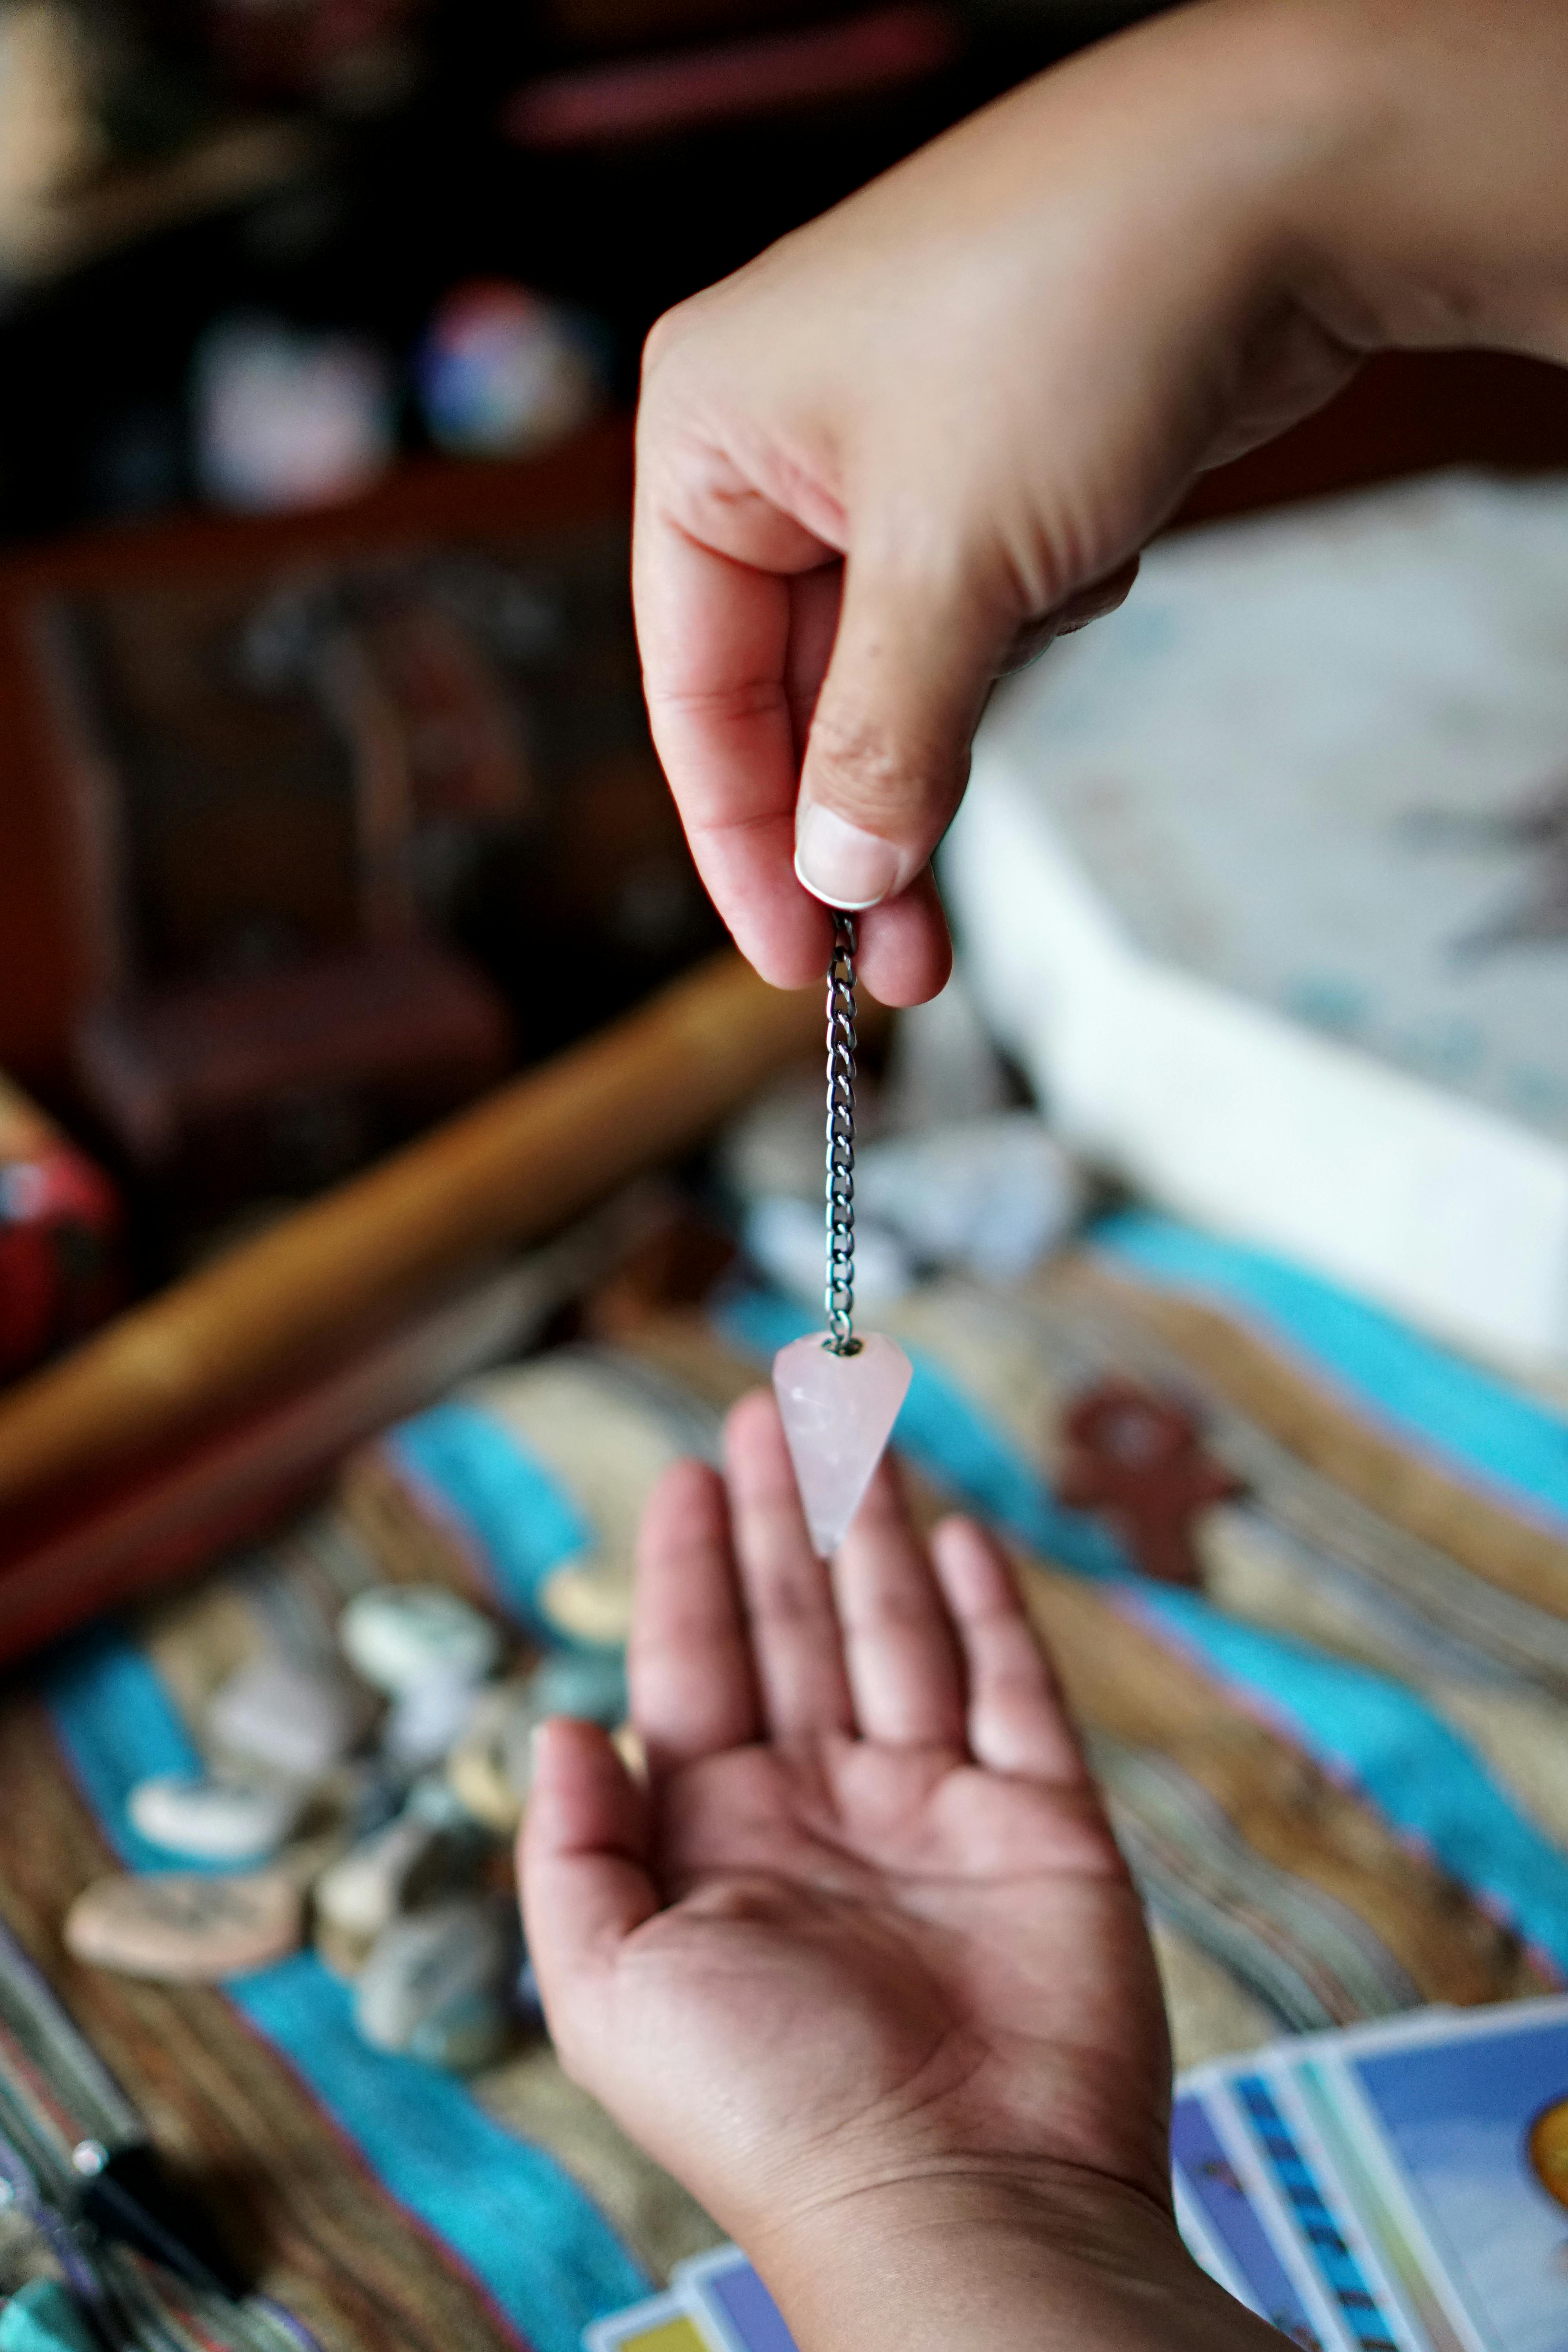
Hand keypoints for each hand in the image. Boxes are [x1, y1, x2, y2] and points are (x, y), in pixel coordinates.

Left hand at [521, 1392, 1186, 2318]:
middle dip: (781, 1510)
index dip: (691, 1560)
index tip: (688, 1467)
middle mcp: (827, 1810)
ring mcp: (938, 1814)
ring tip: (850, 1423)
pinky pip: (1012, 1693)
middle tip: (768, 1399)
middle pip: (797, 1621)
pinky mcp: (1042, 1829)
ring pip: (897, 1631)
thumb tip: (551, 1723)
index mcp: (723, 1840)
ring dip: (873, 1527)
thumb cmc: (767, 2112)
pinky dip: (986, 1611)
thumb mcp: (606, 1991)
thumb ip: (571, 1851)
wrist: (953, 2205)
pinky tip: (953, 1536)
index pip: (699, 1662)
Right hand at [633, 0, 1567, 1003]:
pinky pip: (979, 611)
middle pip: (788, 692)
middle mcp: (783, 442)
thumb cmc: (1071, 313)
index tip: (795, 959)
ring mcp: (895, 451)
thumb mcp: (950, 566)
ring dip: (944, 747)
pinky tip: (1087, 576)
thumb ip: (883, 739)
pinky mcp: (997, 465)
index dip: (740, 841)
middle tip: (901, 965)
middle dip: (853, 825)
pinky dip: (1025, 635)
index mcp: (709, 435)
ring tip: (985, 829)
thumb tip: (842, 876)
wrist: (1272, 179)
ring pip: (892, 663)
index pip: (691, 687)